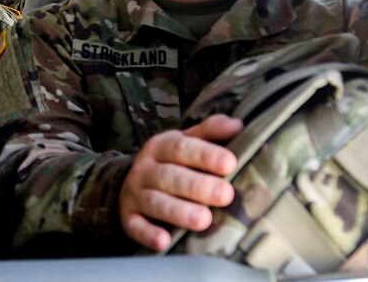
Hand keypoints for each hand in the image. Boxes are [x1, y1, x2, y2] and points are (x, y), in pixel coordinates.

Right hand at [119, 114, 241, 251]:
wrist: (131, 183)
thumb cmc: (171, 163)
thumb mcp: (186, 141)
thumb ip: (210, 132)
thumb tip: (238, 125)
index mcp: (161, 146)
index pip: (182, 147)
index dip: (205, 155)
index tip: (230, 163)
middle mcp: (145, 169)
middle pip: (170, 176)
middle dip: (197, 186)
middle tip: (224, 194)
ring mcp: (135, 194)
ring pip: (155, 202)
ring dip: (178, 211)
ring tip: (203, 220)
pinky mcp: (129, 218)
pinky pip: (136, 226)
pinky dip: (148, 234)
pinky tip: (164, 242)